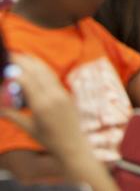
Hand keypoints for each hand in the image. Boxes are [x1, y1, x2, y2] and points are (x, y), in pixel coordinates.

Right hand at [1, 55, 115, 190]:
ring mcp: (62, 93)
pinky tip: (35, 66)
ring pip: (47, 72)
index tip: (6, 65)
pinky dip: (43, 69)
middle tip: (11, 55)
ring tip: (21, 56)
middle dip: (24, 61)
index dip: (16, 70)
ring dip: (34, 62)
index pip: (28, 81)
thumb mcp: (28, 128)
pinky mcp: (66, 93)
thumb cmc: (49, 140)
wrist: (73, 144)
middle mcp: (54, 96)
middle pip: (37, 72)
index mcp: (42, 105)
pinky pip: (53, 78)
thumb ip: (13, 115)